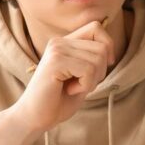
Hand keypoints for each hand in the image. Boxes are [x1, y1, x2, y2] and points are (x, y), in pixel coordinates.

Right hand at [12, 19, 114, 133]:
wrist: (35, 117)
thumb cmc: (58, 101)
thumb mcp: (81, 77)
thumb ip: (93, 61)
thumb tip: (109, 51)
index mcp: (64, 42)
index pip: (96, 28)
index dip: (107, 45)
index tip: (104, 66)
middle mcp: (59, 41)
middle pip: (102, 47)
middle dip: (100, 71)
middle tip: (81, 84)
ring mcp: (57, 49)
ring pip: (98, 59)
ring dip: (92, 80)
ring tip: (73, 88)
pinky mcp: (56, 61)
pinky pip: (88, 70)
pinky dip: (86, 85)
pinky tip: (69, 90)